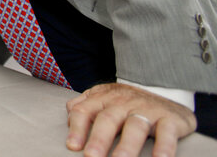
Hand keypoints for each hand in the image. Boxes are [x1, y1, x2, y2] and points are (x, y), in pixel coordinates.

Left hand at [66, 83, 195, 156]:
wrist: (164, 88)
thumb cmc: (126, 102)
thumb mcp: (103, 98)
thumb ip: (84, 106)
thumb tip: (67, 119)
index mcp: (103, 98)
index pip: (84, 111)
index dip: (77, 128)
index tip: (72, 146)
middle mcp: (123, 102)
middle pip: (108, 119)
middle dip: (99, 139)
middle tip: (92, 156)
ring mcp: (147, 109)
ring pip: (135, 126)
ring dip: (127, 146)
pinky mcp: (170, 119)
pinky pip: (167, 133)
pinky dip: (164, 147)